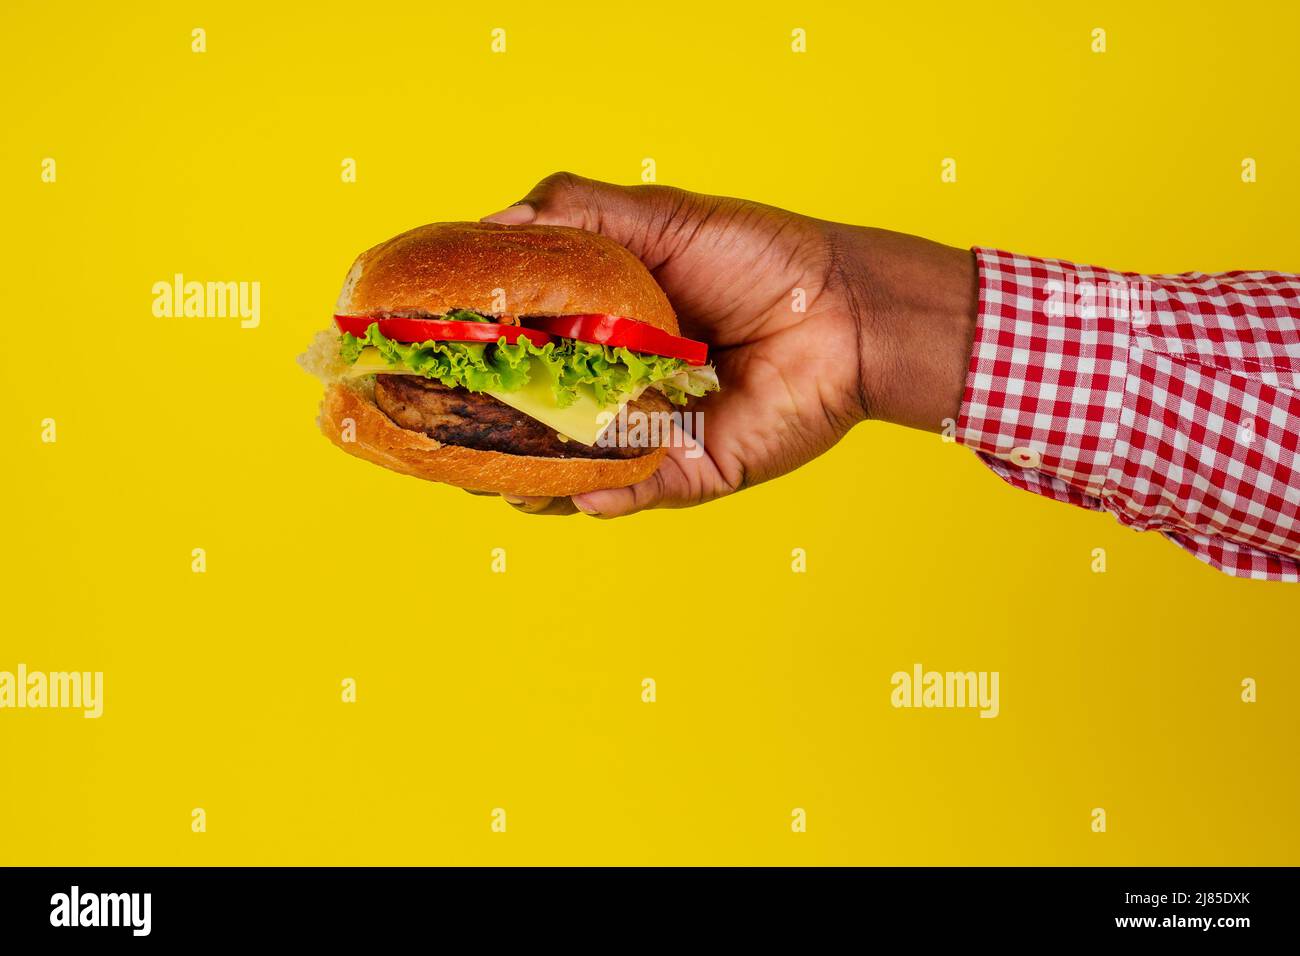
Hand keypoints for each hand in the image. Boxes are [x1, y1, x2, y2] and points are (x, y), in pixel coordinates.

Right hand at [480, 173, 977, 516]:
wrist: (847, 309)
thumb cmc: (760, 256)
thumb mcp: (660, 218)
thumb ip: (576, 213)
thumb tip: (489, 224)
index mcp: (601, 331)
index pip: (521, 352)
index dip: (472, 358)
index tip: (418, 359)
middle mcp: (618, 389)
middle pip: (537, 422)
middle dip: (486, 433)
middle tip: (438, 432)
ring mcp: (651, 435)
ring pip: (576, 473)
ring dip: (532, 480)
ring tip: (494, 476)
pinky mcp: (693, 471)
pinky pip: (639, 492)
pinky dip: (606, 495)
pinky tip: (577, 490)